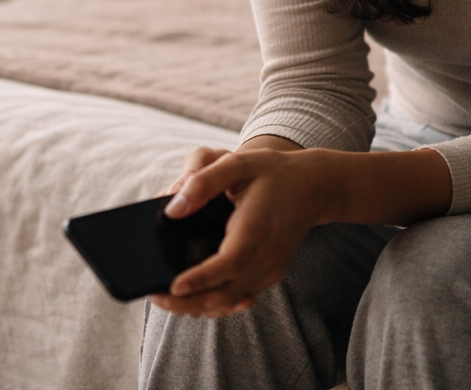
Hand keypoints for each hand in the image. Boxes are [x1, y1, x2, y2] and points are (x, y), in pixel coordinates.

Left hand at [149, 146, 336, 318]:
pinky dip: (216, 304)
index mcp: (255, 230)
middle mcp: (264, 257)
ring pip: (230, 302)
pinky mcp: (270, 274)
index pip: (227, 264)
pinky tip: (194, 299)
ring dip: (198, 307)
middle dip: (187, 303)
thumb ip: (203, 182)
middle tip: (155, 296)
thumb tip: (172, 209)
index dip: (199, 280)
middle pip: (224, 295)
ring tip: (167, 300)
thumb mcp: (239, 162)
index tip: (172, 286)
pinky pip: (240, 298)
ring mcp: (269, 270)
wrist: (315, 186)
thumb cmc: (274, 172)